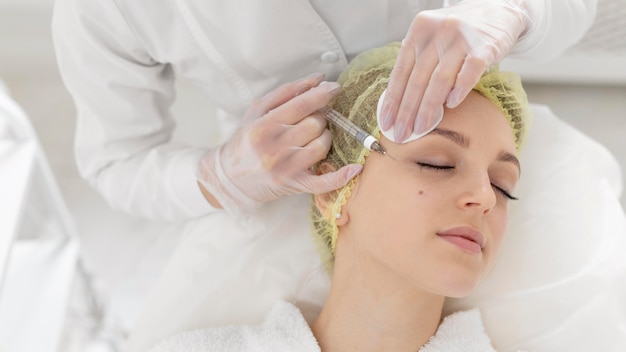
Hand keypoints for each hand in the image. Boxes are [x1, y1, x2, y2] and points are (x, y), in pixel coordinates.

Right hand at [197, 73, 362, 218]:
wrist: (231, 176)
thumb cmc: (247, 140)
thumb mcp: (257, 110)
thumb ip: (286, 92)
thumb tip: (317, 78)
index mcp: (264, 126)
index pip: (302, 105)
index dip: (322, 94)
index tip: (333, 87)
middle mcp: (274, 147)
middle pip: (315, 124)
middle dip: (319, 117)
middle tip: (313, 118)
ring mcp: (286, 168)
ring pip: (322, 145)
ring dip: (325, 137)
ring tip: (314, 136)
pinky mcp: (294, 184)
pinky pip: (323, 182)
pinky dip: (342, 176)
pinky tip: (355, 168)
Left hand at [380, 0, 527, 141]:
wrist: (498, 10)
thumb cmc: (460, 32)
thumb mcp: (432, 37)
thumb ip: (417, 61)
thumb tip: (397, 99)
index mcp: (419, 30)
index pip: (401, 71)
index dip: (392, 100)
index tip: (387, 122)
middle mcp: (437, 32)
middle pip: (417, 79)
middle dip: (407, 111)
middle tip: (402, 133)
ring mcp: (461, 38)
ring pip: (439, 80)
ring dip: (428, 108)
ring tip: (421, 128)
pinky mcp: (484, 46)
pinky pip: (469, 73)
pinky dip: (459, 91)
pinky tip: (451, 105)